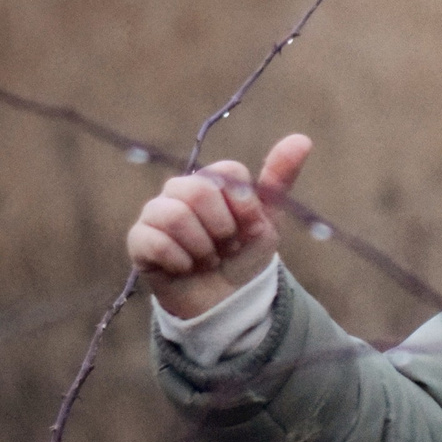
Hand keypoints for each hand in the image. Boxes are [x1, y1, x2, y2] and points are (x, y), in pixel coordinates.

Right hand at [125, 134, 312, 320]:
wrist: (225, 302)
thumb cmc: (244, 256)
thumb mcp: (268, 221)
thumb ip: (279, 180)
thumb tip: (302, 139)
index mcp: (211, 181)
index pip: (228, 172)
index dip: (245, 204)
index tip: (249, 227)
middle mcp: (179, 190)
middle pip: (197, 190)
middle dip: (221, 228)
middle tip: (225, 247)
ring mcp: (156, 213)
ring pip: (174, 215)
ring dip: (201, 247)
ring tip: (207, 259)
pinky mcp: (139, 240)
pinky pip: (154, 240)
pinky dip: (180, 261)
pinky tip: (186, 268)